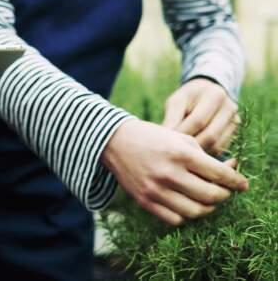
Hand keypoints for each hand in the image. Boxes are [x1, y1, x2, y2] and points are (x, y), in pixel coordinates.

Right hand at [102, 119, 248, 225]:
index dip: (236, 181)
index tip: (243, 185)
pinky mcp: (145, 201)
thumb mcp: (180, 138)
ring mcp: (155, 190)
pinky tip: (187, 205)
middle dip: (224, 195)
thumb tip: (230, 170)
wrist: (114, 142)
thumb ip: (205, 156)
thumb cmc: (152, 137)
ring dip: (207, 208)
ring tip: (207, 200)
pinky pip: (175, 220)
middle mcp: (168, 174)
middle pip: (211, 196)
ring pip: (195, 211)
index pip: (219, 174)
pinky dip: (187, 216)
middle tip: (225, 191)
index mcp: (180, 153)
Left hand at [162, 78, 238, 154]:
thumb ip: (172, 118)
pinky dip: (206, 153)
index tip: (167, 142)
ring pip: (216, 145)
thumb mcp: (176, 102)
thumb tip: (166, 140)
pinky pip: (220, 149)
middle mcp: (230, 108)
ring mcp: (235, 121)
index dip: (182, 133)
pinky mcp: (235, 133)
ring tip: (182, 153)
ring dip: (198, 152)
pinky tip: (193, 152)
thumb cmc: (186, 99)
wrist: (206, 94)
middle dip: (190, 146)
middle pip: (210, 135)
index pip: (198, 121)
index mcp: (215, 94)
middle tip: (174, 152)